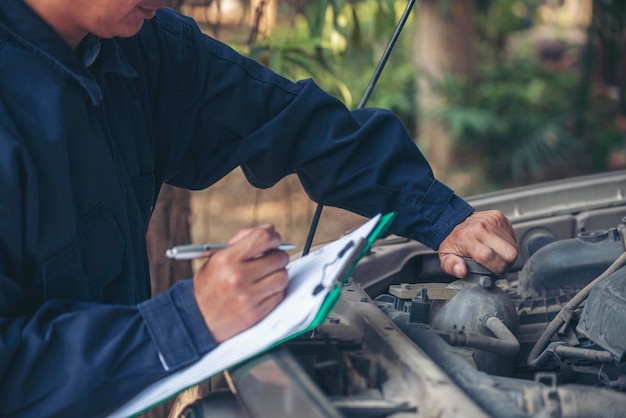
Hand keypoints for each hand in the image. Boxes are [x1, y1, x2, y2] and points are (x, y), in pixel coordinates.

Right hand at [193, 224, 288, 342]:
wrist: (196, 321)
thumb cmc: (209, 286)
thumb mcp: (215, 259)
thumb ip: (241, 242)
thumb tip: (269, 230)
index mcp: (226, 259)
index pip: (263, 238)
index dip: (273, 237)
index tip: (274, 240)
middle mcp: (237, 277)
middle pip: (278, 257)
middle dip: (277, 257)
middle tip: (271, 260)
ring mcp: (248, 296)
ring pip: (282, 276)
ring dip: (278, 275)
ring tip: (266, 277)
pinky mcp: (256, 313)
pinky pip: (279, 294)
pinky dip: (275, 291)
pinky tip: (263, 291)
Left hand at [438, 210, 517, 277]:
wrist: (454, 220)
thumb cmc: (453, 240)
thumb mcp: (445, 257)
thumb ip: (451, 266)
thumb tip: (462, 271)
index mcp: (467, 238)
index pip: (489, 257)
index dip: (497, 269)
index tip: (496, 273)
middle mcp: (481, 228)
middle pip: (509, 253)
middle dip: (506, 264)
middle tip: (498, 265)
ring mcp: (492, 221)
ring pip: (513, 246)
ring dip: (507, 255)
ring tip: (496, 255)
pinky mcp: (499, 217)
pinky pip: (513, 236)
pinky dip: (508, 244)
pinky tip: (497, 245)